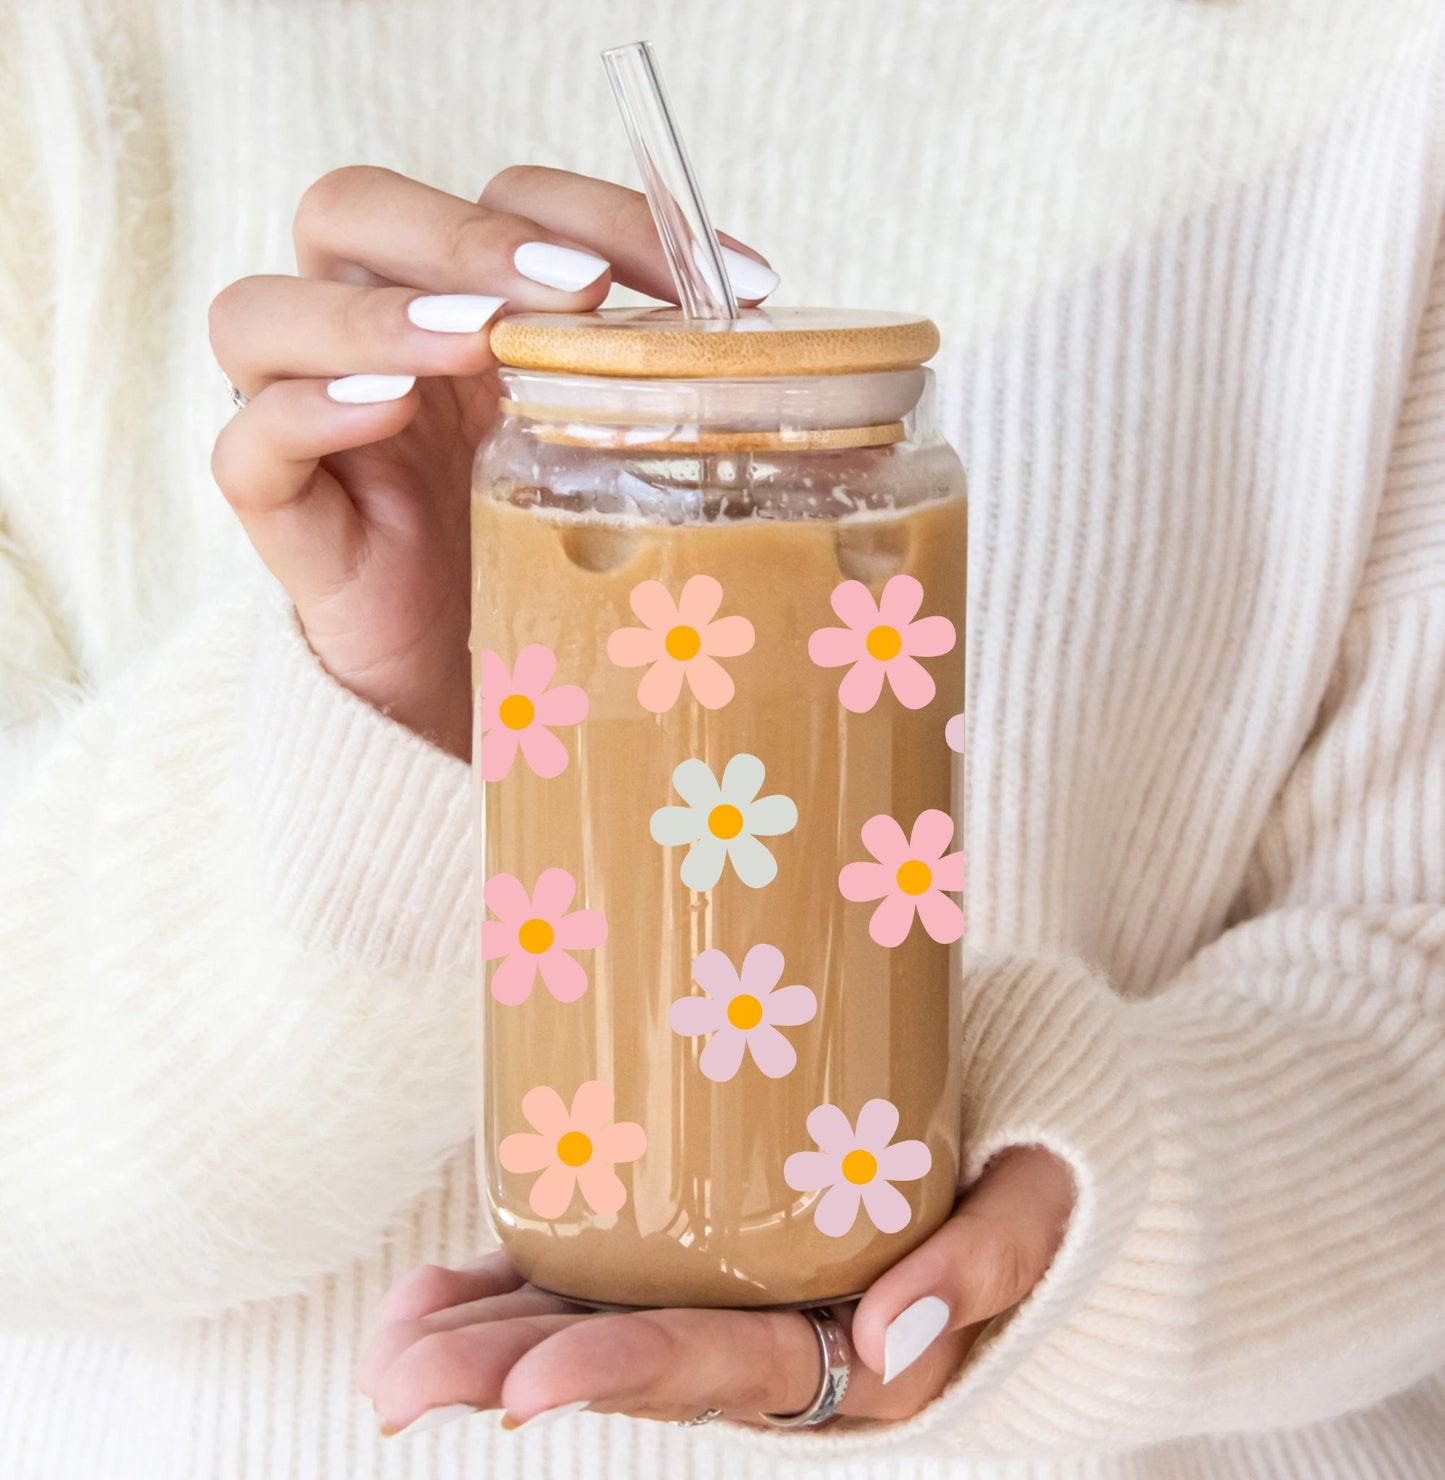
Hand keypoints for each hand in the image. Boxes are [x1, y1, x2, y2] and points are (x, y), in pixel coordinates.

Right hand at [209, 165, 777, 757]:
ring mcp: (319, 426)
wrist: (502, 697)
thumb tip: (772, 343)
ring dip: (374, 313)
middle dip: (463, 235)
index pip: (502, 203)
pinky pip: (247, 444)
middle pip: (351, 213)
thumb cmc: (566, 565)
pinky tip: (387, 413)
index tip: (725, 281)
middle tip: (572, 291)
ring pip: (261, 312)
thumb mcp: (625, 461)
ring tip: (478, 339)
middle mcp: (378, 345)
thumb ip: (658, 391)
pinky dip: (307, 413)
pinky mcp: (284, 517)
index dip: (601, 212)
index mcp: (469, 312)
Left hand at [358, 1145, 1072, 1433]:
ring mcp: (731, 1291)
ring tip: (388, 1341)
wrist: (1022, 1124)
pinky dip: (519, 1288)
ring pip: (598, 1326)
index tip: (527, 1392)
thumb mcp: (1035, 1207)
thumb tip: (891, 1337)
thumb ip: (986, 1265)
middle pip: (630, 1363)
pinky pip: (605, 1277)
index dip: (627, 1376)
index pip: (726, 1371)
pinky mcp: (706, 1244)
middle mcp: (775, 1336)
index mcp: (851, 1354)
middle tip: (397, 1378)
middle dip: (508, 1374)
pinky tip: (441, 1289)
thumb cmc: (1033, 1168)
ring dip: (487, 1338)